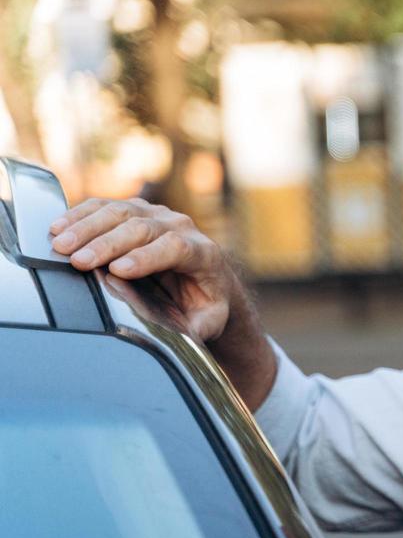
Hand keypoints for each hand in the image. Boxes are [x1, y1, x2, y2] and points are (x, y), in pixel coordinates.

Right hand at [48, 197, 240, 342]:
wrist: (208, 280)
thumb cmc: (206, 304)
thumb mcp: (209, 320)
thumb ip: (197, 325)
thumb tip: (175, 331)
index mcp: (203, 253)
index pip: (175, 248)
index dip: (146, 257)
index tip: (117, 271)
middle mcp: (181, 226)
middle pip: (142, 227)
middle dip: (107, 244)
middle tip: (77, 260)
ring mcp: (157, 214)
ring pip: (120, 211)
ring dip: (86, 227)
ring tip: (60, 244)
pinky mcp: (135, 210)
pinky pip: (105, 206)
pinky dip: (80, 215)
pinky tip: (58, 227)